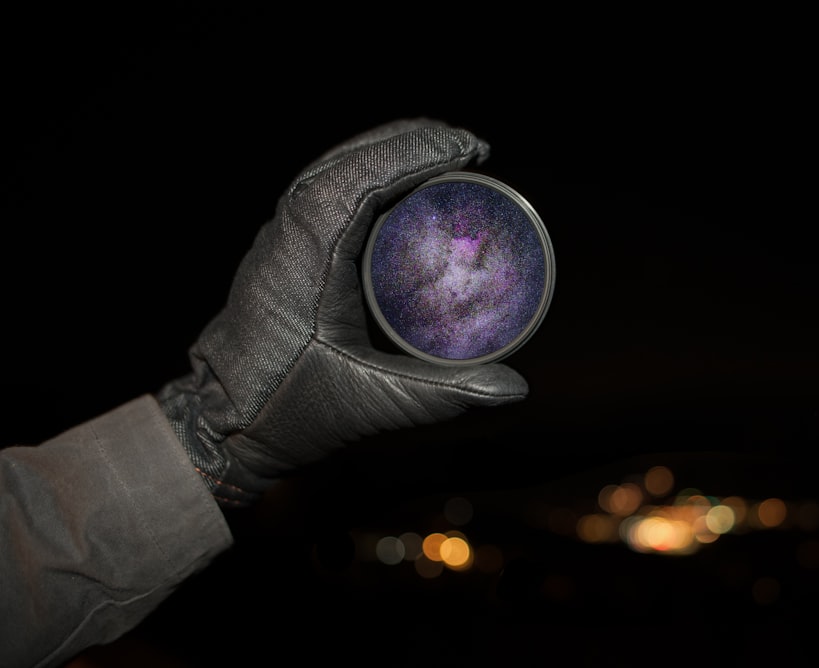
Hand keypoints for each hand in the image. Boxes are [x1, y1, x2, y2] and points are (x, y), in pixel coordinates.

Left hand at [157, 118, 528, 505]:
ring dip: (389, 150)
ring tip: (442, 152)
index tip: (472, 148)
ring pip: (334, 166)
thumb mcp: (371, 401)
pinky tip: (397, 184)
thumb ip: (444, 393)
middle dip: (414, 140)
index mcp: (308, 256)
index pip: (364, 177)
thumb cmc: (285, 408)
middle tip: (471, 148)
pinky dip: (366, 170)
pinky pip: (324, 186)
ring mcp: (281, 235)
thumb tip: (514, 387)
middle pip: (351, 157)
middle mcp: (290, 233)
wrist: (221, 421)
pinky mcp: (283, 246)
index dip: (421, 152)